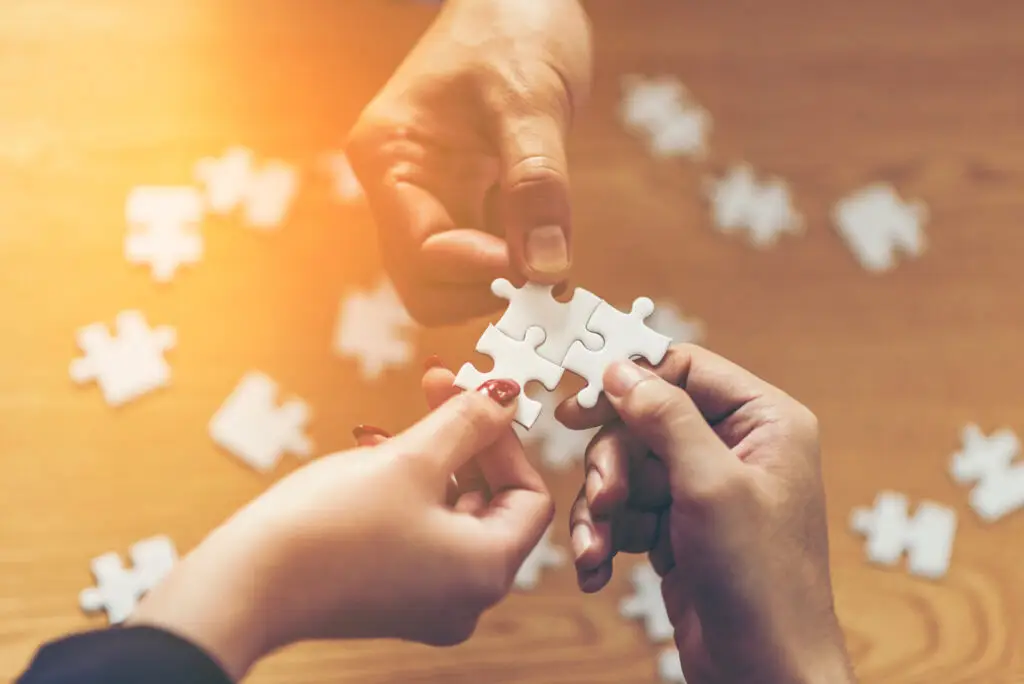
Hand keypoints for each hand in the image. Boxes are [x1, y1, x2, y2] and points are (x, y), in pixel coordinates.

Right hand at [129, 370, 553, 679]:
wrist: (243, 585)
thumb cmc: (329, 528)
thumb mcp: (411, 459)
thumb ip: (467, 423)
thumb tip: (505, 397)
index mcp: (486, 571)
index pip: (529, 495)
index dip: (505, 439)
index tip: (474, 399)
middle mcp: (466, 597)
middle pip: (491, 503)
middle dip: (465, 441)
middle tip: (438, 389)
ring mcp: (427, 601)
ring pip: (452, 514)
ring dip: (434, 460)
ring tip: (398, 422)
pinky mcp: (390, 596)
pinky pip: (421, 534)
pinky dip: (410, 492)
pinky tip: (377, 455)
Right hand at [346, 0, 590, 324]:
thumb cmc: (512, 28)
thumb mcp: (530, 102)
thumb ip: (537, 185)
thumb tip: (546, 268)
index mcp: (390, 157)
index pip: (417, 251)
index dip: (475, 271)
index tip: (535, 270)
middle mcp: (400, 186)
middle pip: (422, 282)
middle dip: (481, 292)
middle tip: (543, 283)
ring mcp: (432, 196)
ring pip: (452, 279)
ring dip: (503, 285)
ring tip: (556, 271)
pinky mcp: (466, 199)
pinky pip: (483, 254)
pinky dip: (516, 266)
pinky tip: (553, 255)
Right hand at [557, 345, 854, 683]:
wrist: (764, 675)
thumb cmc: (764, 584)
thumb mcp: (711, 486)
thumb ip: (665, 418)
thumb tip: (621, 369)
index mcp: (764, 421)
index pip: (685, 369)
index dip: (631, 381)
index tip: (581, 405)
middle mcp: (735, 447)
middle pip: (645, 421)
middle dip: (614, 462)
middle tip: (606, 498)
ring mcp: (705, 489)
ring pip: (628, 466)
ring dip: (604, 506)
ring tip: (599, 545)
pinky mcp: (680, 527)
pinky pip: (627, 508)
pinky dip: (608, 534)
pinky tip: (599, 565)